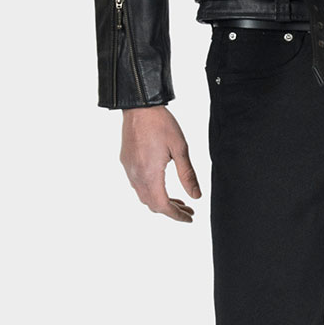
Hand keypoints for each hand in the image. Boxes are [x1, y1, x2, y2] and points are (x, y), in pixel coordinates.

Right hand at [119, 105, 201, 221]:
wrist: (139, 107)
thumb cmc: (161, 124)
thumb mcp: (180, 149)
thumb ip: (188, 175)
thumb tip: (196, 196)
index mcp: (150, 174)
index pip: (163, 205)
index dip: (176, 215)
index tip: (189, 217)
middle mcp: (136, 175)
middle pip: (152, 204)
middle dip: (170, 210)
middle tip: (188, 210)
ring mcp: (129, 169)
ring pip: (143, 196)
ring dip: (160, 201)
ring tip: (178, 200)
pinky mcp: (126, 162)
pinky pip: (137, 185)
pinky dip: (151, 191)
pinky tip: (162, 185)